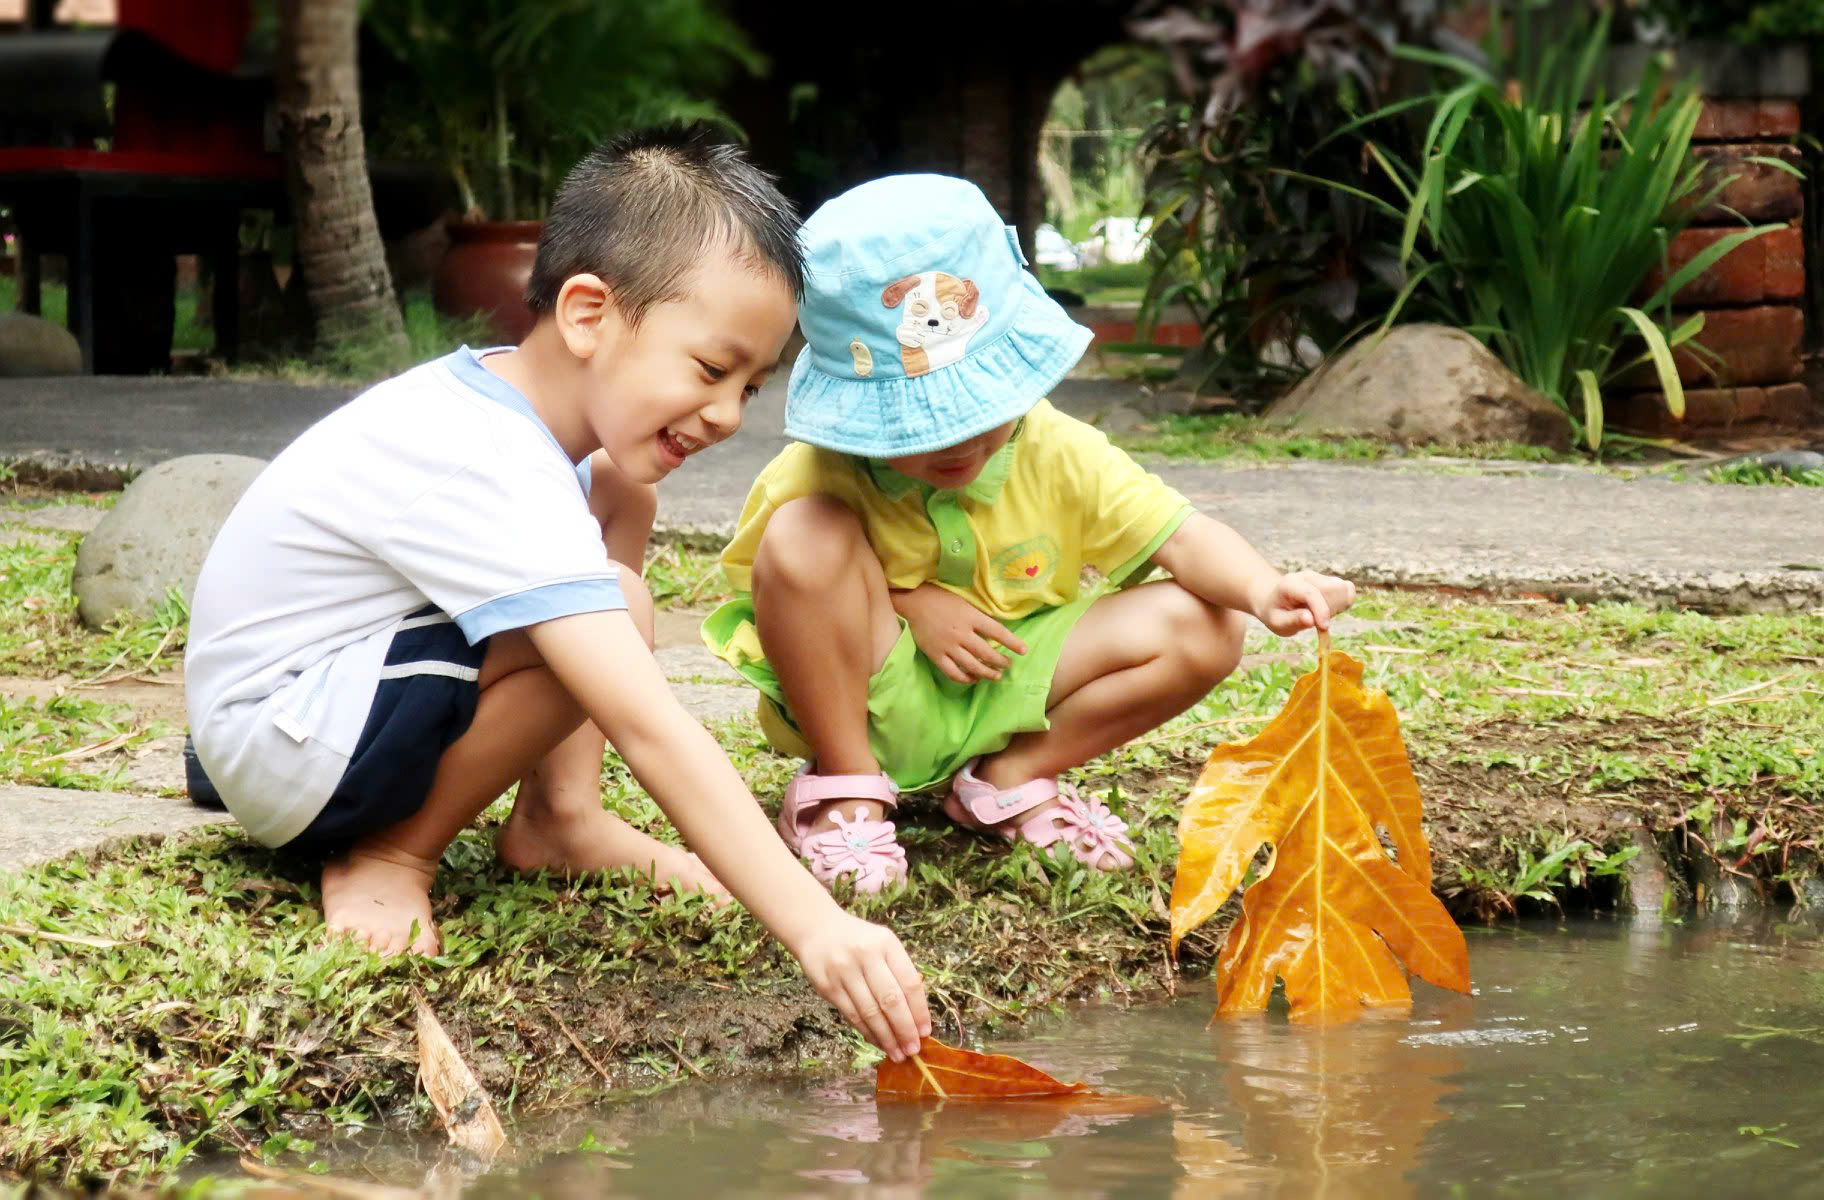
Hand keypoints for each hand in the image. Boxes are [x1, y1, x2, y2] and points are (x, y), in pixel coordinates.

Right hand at [788, 912, 931, 1060]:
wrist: (817, 930)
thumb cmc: (858, 940)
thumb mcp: (883, 944)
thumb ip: (899, 972)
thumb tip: (916, 1014)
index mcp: (886, 943)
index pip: (909, 982)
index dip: (919, 1011)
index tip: (925, 1032)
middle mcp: (866, 956)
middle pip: (890, 1000)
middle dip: (904, 1029)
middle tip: (913, 1050)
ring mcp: (844, 972)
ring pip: (870, 1012)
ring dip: (886, 1037)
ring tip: (898, 1054)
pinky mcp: (828, 987)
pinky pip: (852, 1015)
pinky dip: (867, 1033)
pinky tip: (878, 1042)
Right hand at [892, 584, 1027, 683]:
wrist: (914, 601)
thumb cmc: (941, 598)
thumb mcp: (965, 603)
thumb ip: (979, 617)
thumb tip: (997, 630)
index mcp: (970, 617)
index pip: (997, 632)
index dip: (1012, 642)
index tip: (1023, 650)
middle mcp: (961, 633)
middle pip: (987, 653)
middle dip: (1001, 661)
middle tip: (1008, 665)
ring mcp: (948, 646)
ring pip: (972, 666)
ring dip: (987, 673)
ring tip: (996, 676)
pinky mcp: (936, 655)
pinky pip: (953, 672)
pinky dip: (965, 678)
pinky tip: (973, 679)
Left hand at [1252, 570, 1356, 636]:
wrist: (1276, 603)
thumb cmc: (1276, 614)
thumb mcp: (1278, 623)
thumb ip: (1293, 621)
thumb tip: (1310, 620)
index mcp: (1290, 584)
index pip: (1311, 592)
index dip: (1321, 610)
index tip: (1324, 627)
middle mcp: (1306, 576)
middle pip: (1332, 589)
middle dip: (1330, 610)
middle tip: (1318, 623)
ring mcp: (1319, 576)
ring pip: (1342, 588)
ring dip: (1338, 606)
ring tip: (1321, 616)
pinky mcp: (1330, 580)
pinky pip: (1347, 589)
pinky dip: (1343, 602)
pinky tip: (1330, 610)